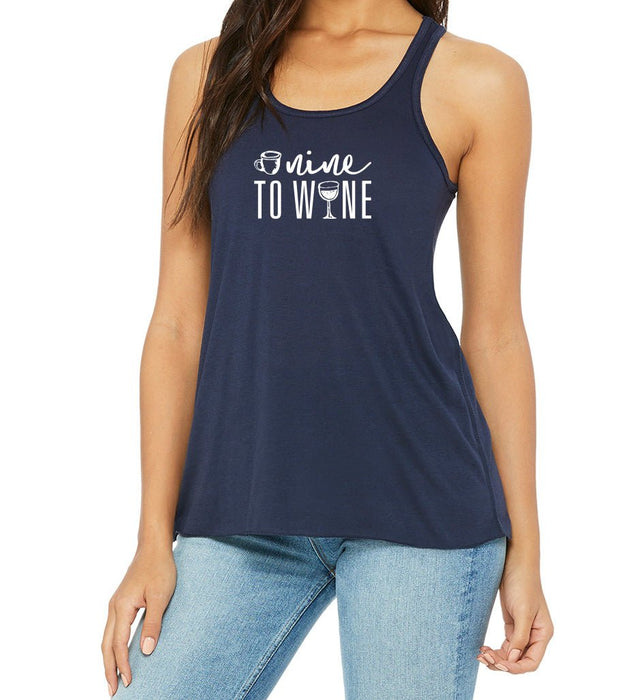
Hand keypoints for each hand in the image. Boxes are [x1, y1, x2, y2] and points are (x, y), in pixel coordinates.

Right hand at [101, 543, 176, 695]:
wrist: (154, 547)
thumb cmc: (159, 568)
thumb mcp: (160, 596)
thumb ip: (152, 623)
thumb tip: (145, 651)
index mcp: (122, 607)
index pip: (118, 644)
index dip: (122, 665)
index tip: (128, 682)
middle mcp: (114, 607)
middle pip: (105, 645)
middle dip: (109, 668)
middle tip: (113, 690)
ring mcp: (116, 604)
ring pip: (107, 638)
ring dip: (109, 658)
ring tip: (113, 677)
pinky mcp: (121, 601)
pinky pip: (112, 629)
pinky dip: (112, 645)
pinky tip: (119, 652)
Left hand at [477, 553, 553, 673]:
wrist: (514, 562)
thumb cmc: (523, 583)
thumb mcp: (522, 611)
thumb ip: (520, 637)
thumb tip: (514, 660)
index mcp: (543, 633)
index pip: (531, 662)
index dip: (515, 668)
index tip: (498, 664)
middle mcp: (535, 634)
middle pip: (519, 660)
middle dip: (502, 663)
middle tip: (484, 657)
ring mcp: (523, 629)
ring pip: (511, 654)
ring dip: (497, 657)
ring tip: (481, 654)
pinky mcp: (513, 623)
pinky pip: (506, 644)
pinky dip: (496, 649)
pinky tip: (484, 648)